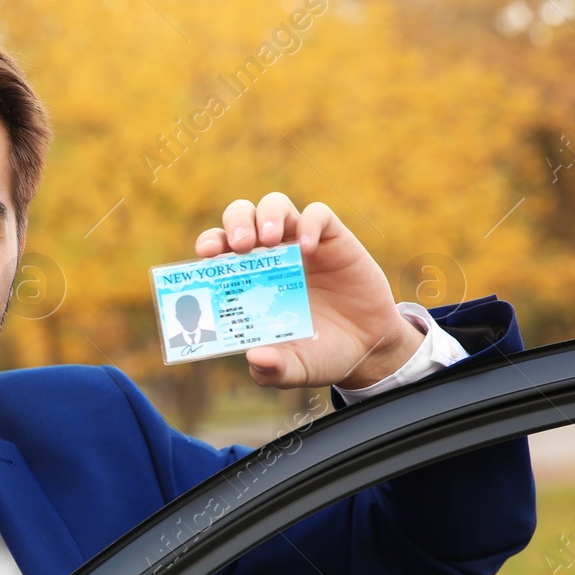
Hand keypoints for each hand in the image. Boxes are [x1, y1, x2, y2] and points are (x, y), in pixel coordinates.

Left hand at [194, 192, 421, 389]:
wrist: (368, 349)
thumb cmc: (320, 355)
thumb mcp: (294, 369)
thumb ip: (272, 369)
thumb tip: (254, 358)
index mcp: (248, 282)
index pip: (219, 250)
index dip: (210, 244)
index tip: (206, 255)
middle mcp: (270, 258)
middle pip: (242, 216)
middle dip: (236, 223)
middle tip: (241, 246)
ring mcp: (300, 245)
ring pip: (275, 205)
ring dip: (267, 214)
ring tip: (270, 240)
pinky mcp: (333, 240)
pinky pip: (319, 214)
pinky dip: (310, 223)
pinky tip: (308, 247)